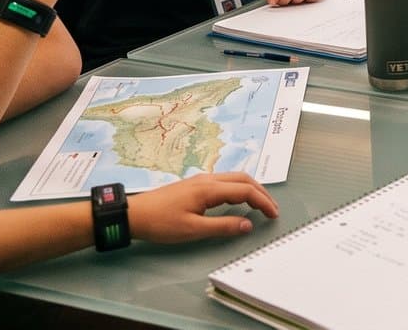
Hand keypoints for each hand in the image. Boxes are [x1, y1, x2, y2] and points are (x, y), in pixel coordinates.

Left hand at [127, 172, 279, 243]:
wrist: (134, 214)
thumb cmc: (161, 223)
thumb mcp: (193, 230)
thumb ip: (223, 227)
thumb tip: (248, 225)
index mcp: (210, 189)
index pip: (245, 191)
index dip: (263, 202)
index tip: (273, 215)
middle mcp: (208, 179)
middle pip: (244, 179)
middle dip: (262, 192)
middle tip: (272, 209)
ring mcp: (201, 180)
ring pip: (234, 178)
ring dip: (251, 188)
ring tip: (260, 204)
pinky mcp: (195, 184)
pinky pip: (225, 181)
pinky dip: (239, 188)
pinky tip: (237, 199)